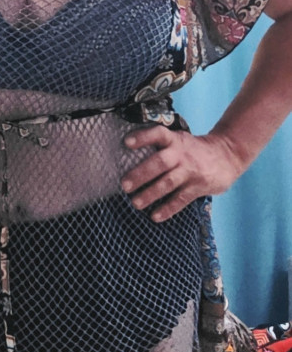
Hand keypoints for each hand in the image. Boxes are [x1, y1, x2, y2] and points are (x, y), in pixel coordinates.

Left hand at [121, 127, 243, 221]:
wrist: (227, 155)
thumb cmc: (194, 150)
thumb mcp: (180, 140)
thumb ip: (162, 146)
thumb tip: (129, 156)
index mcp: (175, 140)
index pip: (158, 134)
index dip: (143, 137)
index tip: (127, 143)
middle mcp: (181, 154)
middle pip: (160, 162)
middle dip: (141, 174)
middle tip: (125, 185)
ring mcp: (191, 171)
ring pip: (168, 182)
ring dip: (151, 194)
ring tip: (136, 203)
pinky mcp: (199, 186)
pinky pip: (181, 199)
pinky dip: (168, 209)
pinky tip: (155, 216)